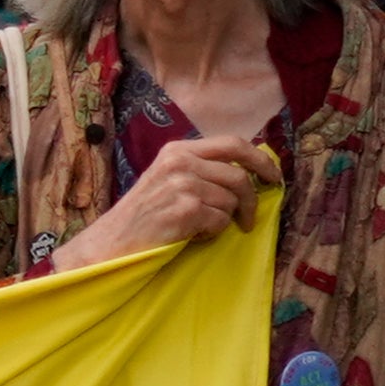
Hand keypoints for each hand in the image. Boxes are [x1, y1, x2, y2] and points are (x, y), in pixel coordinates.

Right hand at [54, 132, 267, 267]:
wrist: (112, 242)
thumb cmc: (142, 215)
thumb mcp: (167, 179)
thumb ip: (200, 169)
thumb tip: (248, 171)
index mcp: (177, 149)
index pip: (233, 143)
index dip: (260, 159)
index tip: (272, 176)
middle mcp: (180, 161)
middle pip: (239, 175)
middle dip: (250, 199)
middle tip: (248, 218)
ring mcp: (183, 184)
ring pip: (231, 201)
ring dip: (223, 219)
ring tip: (200, 227)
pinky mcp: (186, 209)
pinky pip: (221, 220)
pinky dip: (212, 233)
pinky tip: (191, 235)